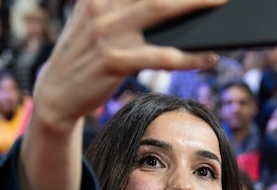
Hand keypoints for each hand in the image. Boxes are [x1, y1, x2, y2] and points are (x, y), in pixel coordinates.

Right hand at [31, 0, 226, 130]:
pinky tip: (209, 57)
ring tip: (222, 3)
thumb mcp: (91, 18)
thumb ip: (116, 3)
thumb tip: (159, 2)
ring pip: (161, 11)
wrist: (54, 93)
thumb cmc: (83, 54)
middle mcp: (103, 8)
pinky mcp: (115, 61)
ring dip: (196, 4)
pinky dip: (190, 57)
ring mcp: (108, 34)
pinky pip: (161, 56)